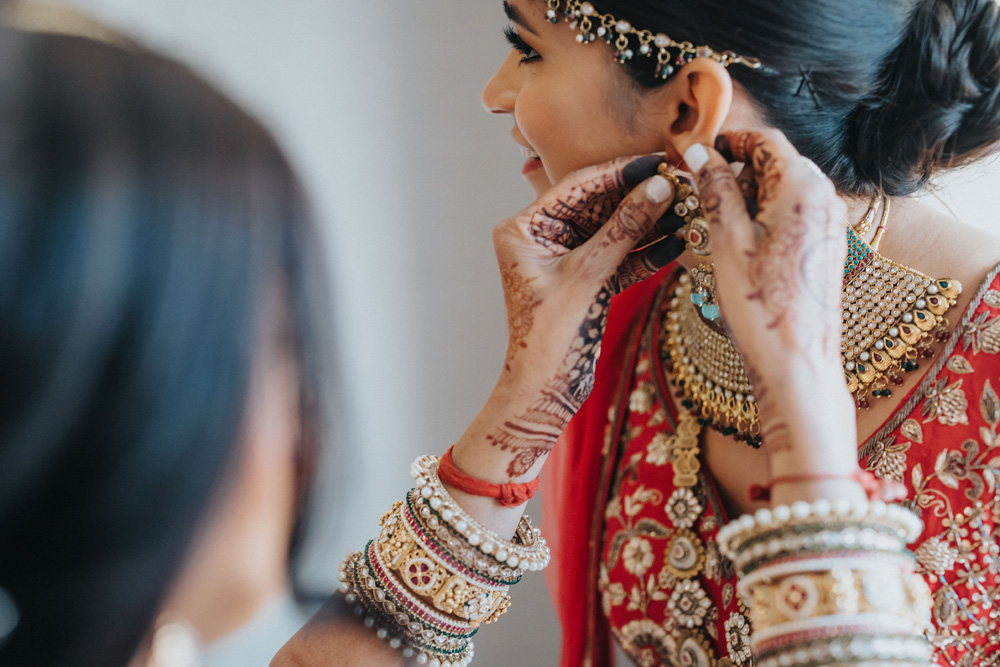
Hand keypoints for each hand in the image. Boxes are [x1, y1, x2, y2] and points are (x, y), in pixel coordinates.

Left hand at [458, 155, 683, 482]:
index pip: (578, 186)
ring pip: (615, 229)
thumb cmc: (548, 337)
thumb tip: (657, 188)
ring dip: (650, 222)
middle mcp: (543, 237)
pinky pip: (621, 255)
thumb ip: (623, 230)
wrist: (546, 390)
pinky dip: (647, 251)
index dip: (620, 172)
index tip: (659, 160)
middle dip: (641, 197)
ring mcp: (566, 258)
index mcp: (525, 228)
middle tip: (681, 183)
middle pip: (600, 204)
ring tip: (688, 209)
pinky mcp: (588, 278)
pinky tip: (678, 241)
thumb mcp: (587, 276)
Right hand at [685, 131, 860, 485]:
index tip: (700, 154)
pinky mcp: (826, 245)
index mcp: (801, 188)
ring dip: (751, 194)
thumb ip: (716, 189)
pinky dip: (766, 215)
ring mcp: (829, 222)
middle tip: (701, 192)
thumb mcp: (726, 241)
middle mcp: (824, 198)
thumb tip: (701, 153)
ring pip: (785, 187)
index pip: (765, 140)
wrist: (798, 361)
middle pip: (778, 161)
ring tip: (716, 222)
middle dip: (739, 169)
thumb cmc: (760, 305)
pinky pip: (795, 212)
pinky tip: (742, 244)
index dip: (730, 141)